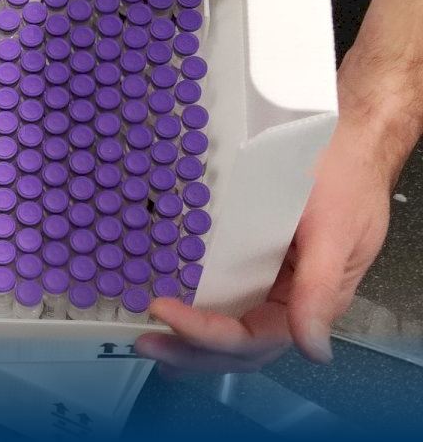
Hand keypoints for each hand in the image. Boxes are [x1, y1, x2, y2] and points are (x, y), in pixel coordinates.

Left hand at [135, 118, 391, 372]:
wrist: (347, 139)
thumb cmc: (346, 180)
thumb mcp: (335, 232)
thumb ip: (321, 292)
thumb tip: (314, 350)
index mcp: (311, 301)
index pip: (253, 336)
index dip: (205, 332)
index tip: (162, 308)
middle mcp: (288, 301)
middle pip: (237, 345)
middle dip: (189, 350)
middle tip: (143, 341)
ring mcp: (269, 285)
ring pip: (228, 329)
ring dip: (189, 343)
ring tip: (148, 342)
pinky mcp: (252, 264)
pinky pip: (222, 298)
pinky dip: (195, 313)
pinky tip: (168, 317)